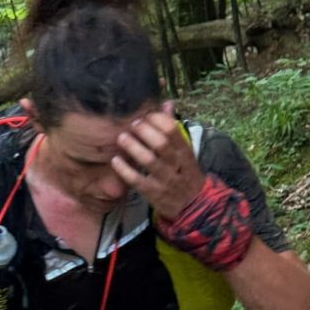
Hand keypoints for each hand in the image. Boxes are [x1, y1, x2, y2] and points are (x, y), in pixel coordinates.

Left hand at [111, 101, 205, 219]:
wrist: (193, 206)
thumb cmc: (184, 173)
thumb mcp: (184, 152)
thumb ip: (173, 129)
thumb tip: (166, 103)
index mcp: (185, 152)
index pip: (173, 131)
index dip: (157, 120)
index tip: (146, 115)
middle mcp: (177, 165)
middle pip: (161, 144)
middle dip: (144, 132)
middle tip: (132, 125)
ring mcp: (165, 180)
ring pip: (149, 161)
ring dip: (133, 147)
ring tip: (121, 138)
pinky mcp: (153, 194)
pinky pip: (137, 180)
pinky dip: (125, 170)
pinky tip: (115, 160)